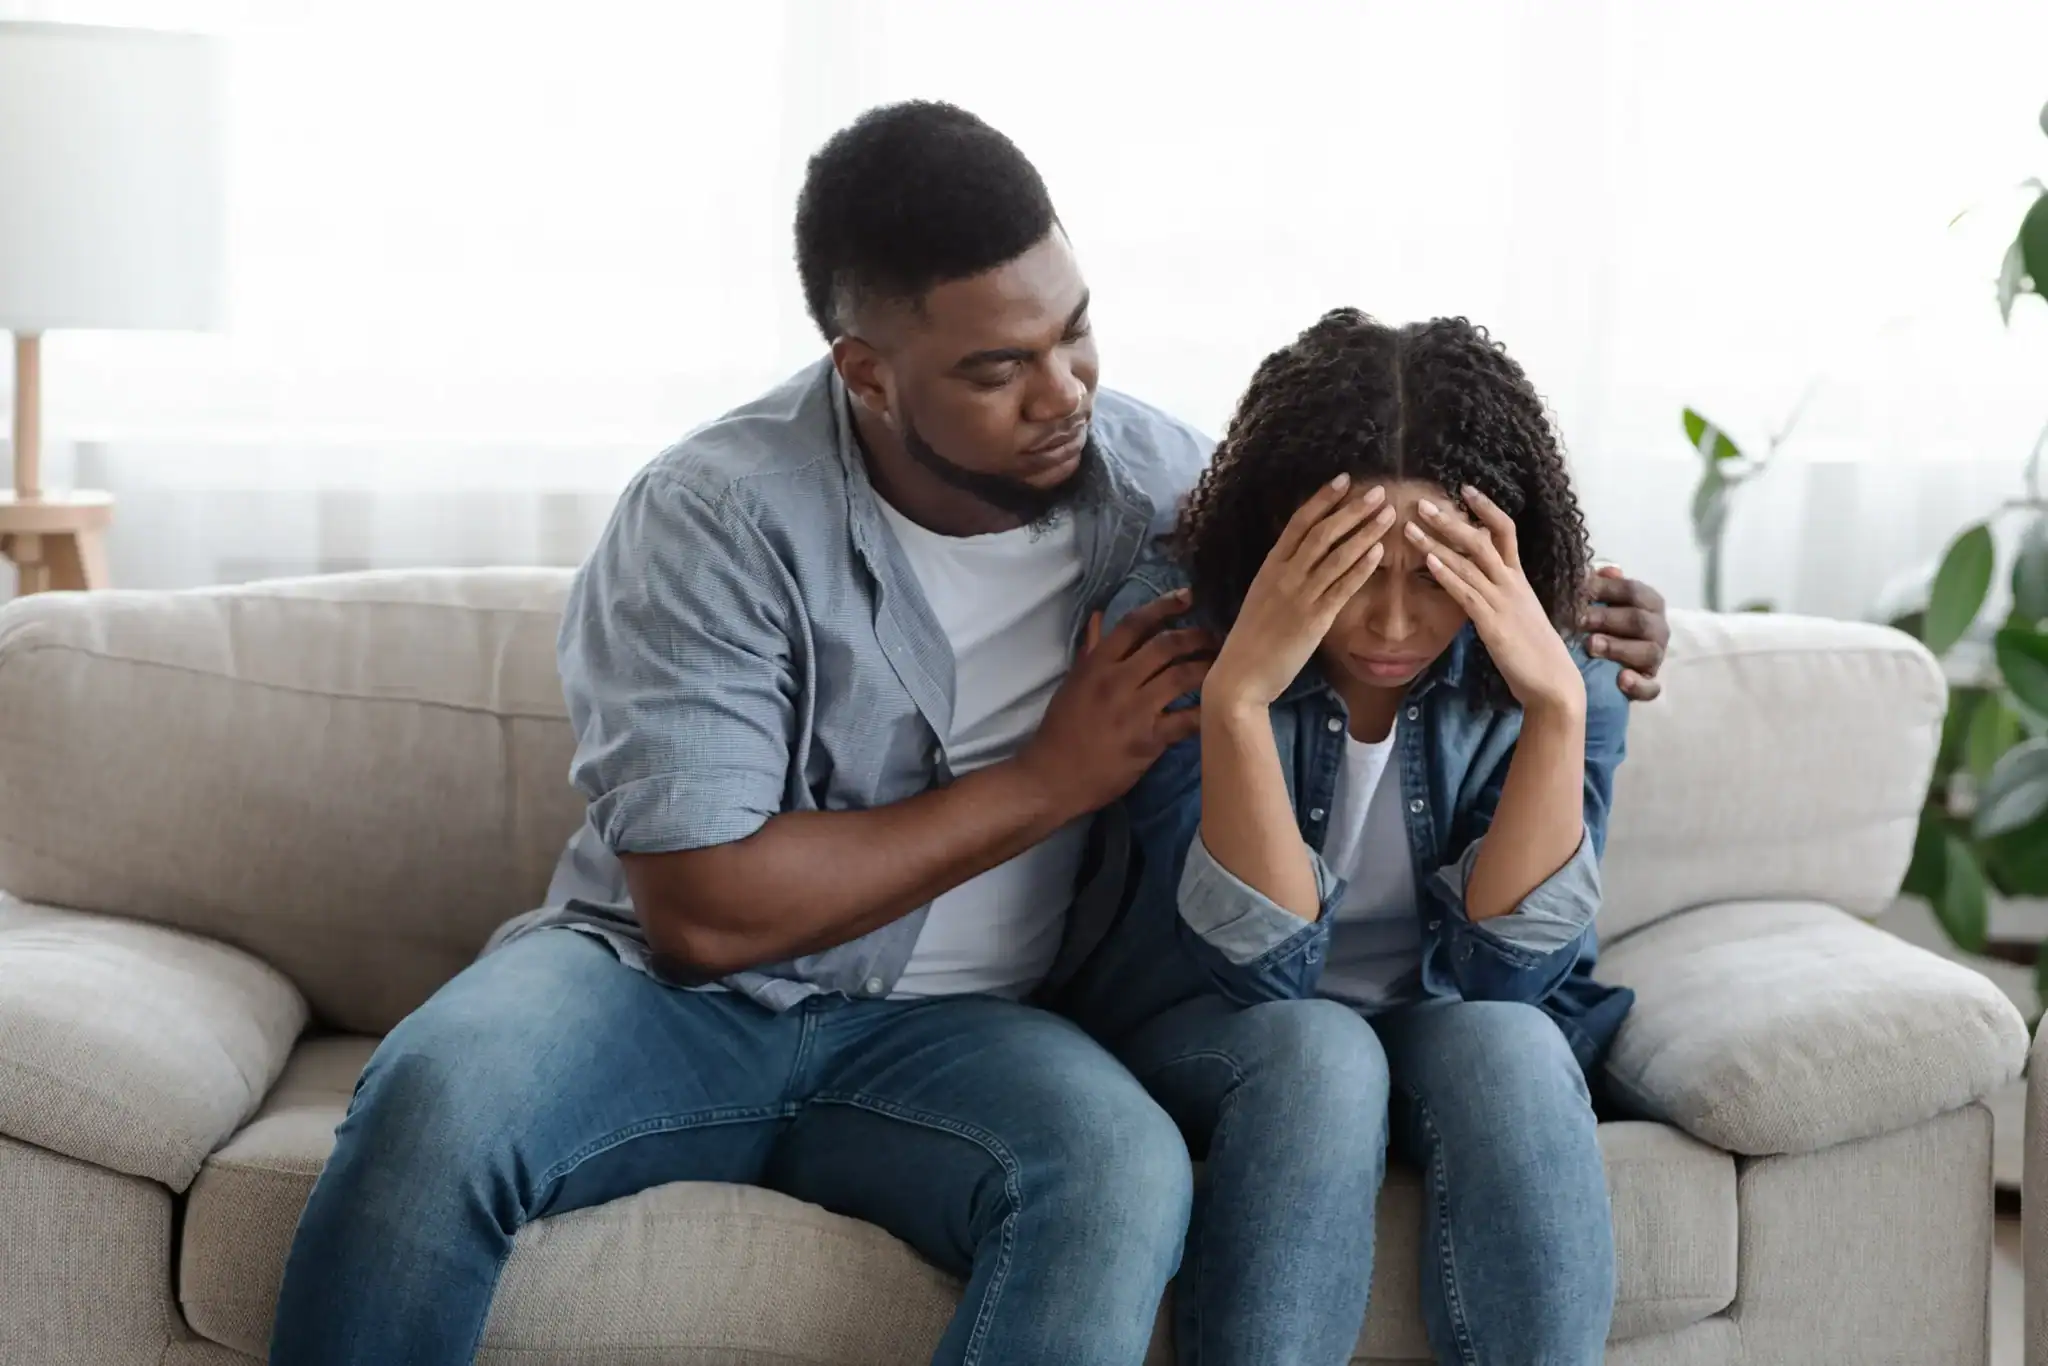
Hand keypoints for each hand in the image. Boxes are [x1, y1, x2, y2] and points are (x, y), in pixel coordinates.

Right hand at [1019, 589, 1217, 815]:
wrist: (1053, 777)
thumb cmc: (1061, 729)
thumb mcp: (1072, 683)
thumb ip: (1089, 650)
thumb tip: (1097, 616)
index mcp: (1096, 664)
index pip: (1134, 623)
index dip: (1164, 606)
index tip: (1187, 597)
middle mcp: (1117, 681)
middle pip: (1166, 645)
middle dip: (1196, 636)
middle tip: (1215, 636)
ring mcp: (1134, 710)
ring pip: (1182, 676)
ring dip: (1207, 666)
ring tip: (1224, 664)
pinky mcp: (1149, 740)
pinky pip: (1187, 719)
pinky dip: (1207, 710)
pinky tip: (1220, 705)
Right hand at [1206, 475, 1397, 710]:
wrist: (1240, 675)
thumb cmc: (1250, 640)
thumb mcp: (1261, 598)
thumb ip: (1280, 577)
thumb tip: (1302, 560)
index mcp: (1270, 567)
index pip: (1298, 522)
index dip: (1323, 499)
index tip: (1344, 480)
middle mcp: (1284, 575)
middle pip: (1323, 532)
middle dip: (1352, 509)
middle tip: (1378, 491)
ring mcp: (1299, 596)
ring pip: (1337, 555)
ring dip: (1365, 532)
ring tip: (1388, 515)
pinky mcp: (1314, 620)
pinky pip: (1342, 587)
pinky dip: (1361, 566)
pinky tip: (1379, 552)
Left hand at [1407, 486, 1583, 715]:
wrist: (1553, 681)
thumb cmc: (1533, 651)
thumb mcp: (1518, 613)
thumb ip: (1500, 593)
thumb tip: (1479, 581)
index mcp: (1518, 579)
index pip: (1505, 531)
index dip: (1485, 508)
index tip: (1464, 488)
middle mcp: (1511, 583)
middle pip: (1481, 539)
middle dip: (1450, 519)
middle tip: (1422, 502)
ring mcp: (1502, 601)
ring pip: (1468, 562)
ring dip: (1436, 542)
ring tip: (1411, 526)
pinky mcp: (1492, 623)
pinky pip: (1466, 592)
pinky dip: (1446, 574)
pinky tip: (1427, 561)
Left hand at [1581, 566, 1667, 701]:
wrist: (1601, 662)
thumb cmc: (1600, 622)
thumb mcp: (1597, 599)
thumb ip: (1601, 583)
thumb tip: (1609, 570)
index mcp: (1649, 603)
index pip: (1633, 591)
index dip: (1606, 590)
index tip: (1578, 592)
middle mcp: (1658, 628)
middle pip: (1640, 621)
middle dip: (1608, 619)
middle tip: (1579, 620)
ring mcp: (1655, 658)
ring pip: (1649, 652)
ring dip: (1619, 648)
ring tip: (1591, 646)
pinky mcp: (1649, 684)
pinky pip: (1651, 687)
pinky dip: (1638, 685)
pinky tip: (1621, 680)